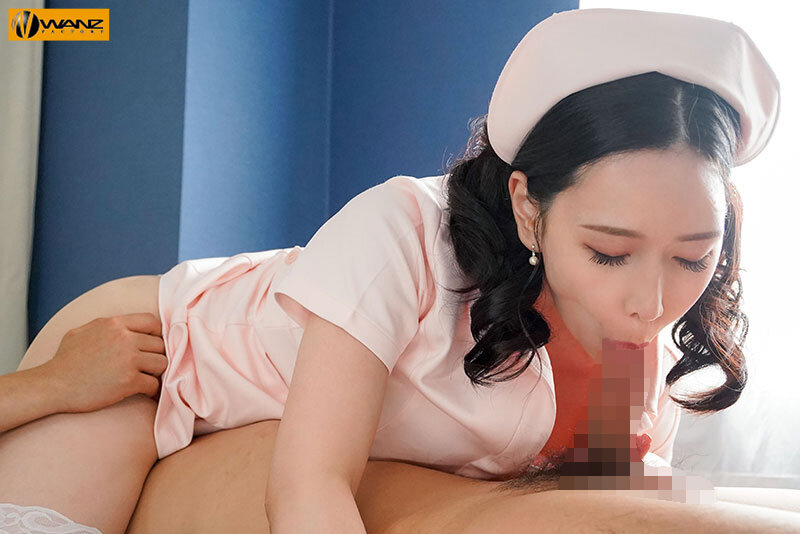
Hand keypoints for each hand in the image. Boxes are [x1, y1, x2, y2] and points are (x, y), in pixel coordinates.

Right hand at [42, 313, 167, 412]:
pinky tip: (143, 392)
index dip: (156, 334)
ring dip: (156, 372)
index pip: (152, 322)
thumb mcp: (83, 331)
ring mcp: (128, 360)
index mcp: (115, 324)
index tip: (151, 345)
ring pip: (162, 363)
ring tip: (146, 378)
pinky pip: (154, 384)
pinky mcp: (129, 382)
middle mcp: (125, 339)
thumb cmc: (65, 361)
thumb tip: (124, 326)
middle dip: (155, 355)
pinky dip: (151, 390)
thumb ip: (107, 325)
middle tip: (149, 366)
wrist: (53, 385)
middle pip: (160, 344)